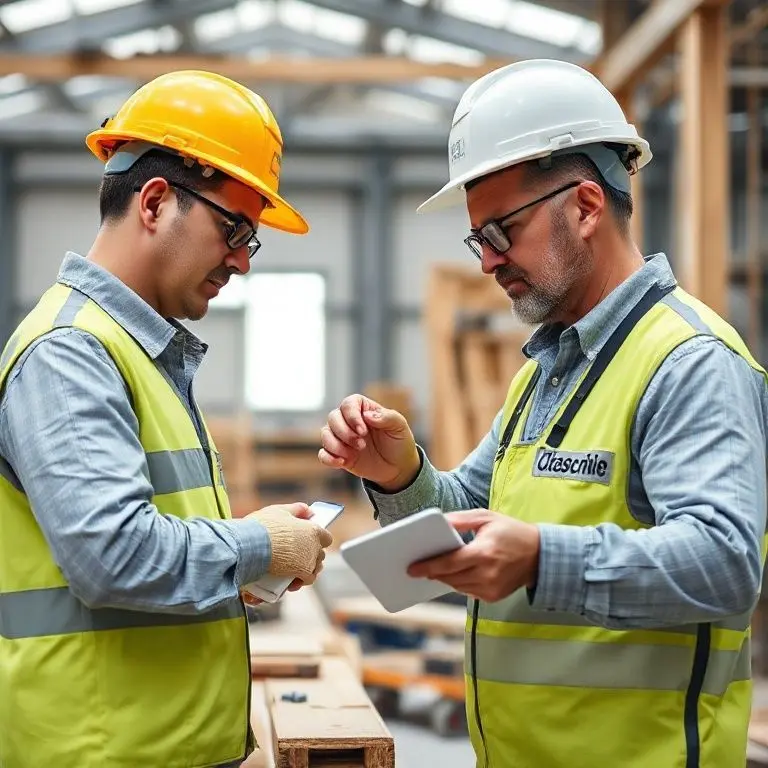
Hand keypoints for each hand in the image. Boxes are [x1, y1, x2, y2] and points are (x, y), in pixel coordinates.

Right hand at [246, 503, 332, 584]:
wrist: (251, 545)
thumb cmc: (263, 526)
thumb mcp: (280, 511)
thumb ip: (298, 509)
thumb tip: (310, 511)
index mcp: (312, 529)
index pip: (326, 538)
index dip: (318, 540)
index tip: (308, 541)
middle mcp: (315, 545)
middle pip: (321, 554)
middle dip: (311, 556)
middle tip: (296, 556)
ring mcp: (310, 560)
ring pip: (315, 568)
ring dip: (308, 569)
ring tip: (294, 570)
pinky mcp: (302, 573)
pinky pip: (308, 580)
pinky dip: (301, 581)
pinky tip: (291, 581)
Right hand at [318, 394, 419, 489]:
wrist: (398, 467)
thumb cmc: (399, 442)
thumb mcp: (400, 427)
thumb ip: (387, 417)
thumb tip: (367, 415)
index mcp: (364, 409)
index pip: (348, 404)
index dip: (352, 416)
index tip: (363, 431)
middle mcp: (349, 421)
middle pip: (333, 417)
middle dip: (345, 433)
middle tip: (362, 445)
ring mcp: (342, 438)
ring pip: (325, 434)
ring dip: (336, 445)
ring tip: (354, 454)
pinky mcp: (338, 454)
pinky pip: (323, 453)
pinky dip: (328, 458)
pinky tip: (342, 463)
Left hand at [407, 509, 540, 601]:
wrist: (540, 555)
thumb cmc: (510, 532)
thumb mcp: (486, 518)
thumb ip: (461, 520)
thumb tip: (438, 522)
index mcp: (484, 552)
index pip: (450, 563)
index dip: (428, 566)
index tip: (412, 568)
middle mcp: (487, 574)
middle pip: (450, 577)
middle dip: (432, 572)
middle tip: (416, 567)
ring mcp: (491, 588)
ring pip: (456, 586)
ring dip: (443, 577)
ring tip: (432, 568)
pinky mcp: (493, 597)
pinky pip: (467, 591)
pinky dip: (458, 582)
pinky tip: (453, 573)